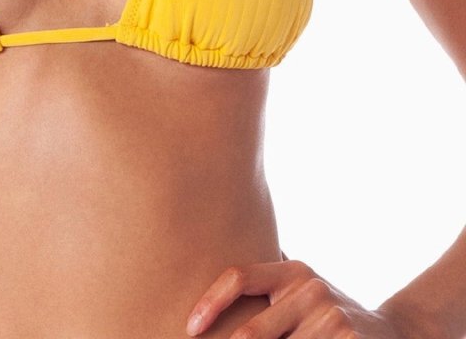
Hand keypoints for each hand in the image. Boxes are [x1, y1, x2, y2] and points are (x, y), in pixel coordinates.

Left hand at [185, 257, 408, 336]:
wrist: (391, 331)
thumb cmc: (329, 311)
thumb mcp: (302, 286)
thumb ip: (269, 279)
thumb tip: (209, 251)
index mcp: (293, 271)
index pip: (240, 277)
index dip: (210, 302)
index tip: (190, 328)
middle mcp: (310, 289)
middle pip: (252, 332)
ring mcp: (331, 319)